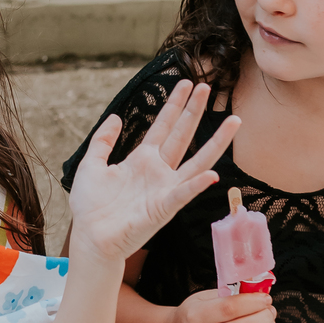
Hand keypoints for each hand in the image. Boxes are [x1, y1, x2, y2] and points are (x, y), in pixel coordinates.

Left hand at [68, 81, 239, 265]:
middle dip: (193, 111)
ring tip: (233, 122)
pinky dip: (197, 185)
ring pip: (196, 161)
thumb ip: (102, 141)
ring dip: (216, 142)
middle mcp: (158, 171)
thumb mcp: (92, 165)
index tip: (186, 84)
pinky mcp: (163, 208)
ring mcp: (165, 189)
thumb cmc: (91, 207)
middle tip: (206, 86)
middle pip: (182, 135)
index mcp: (141, 160)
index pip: (163, 126)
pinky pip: (183, 194)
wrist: (89, 237)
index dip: (174, 105)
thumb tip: (116, 117)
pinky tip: (213, 174)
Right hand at [171, 289, 278, 322]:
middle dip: (264, 316)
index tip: (265, 298)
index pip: (229, 309)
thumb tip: (259, 293)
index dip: (252, 301)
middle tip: (269, 309)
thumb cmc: (195, 318)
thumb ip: (228, 296)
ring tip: (268, 321)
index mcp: (193, 319)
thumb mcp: (203, 299)